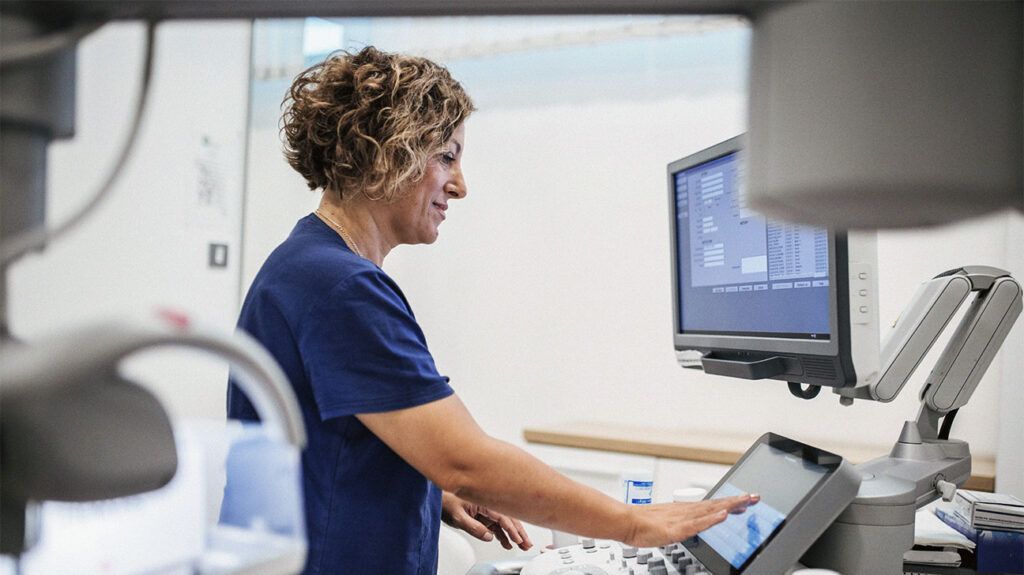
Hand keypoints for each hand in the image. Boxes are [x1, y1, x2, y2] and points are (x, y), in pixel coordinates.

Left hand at [441, 491, 532, 550]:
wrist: (438, 499)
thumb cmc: (446, 502)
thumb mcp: (458, 516)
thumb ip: (473, 527)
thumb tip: (488, 536)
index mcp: (484, 502)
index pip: (503, 517)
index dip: (512, 529)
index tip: (518, 539)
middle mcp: (488, 506)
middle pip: (508, 519)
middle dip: (519, 532)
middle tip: (527, 544)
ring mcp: (485, 512)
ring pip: (504, 523)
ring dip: (513, 534)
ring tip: (522, 545)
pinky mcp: (482, 517)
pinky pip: (496, 526)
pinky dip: (503, 535)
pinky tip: (507, 543)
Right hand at [623, 493, 758, 547]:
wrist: (626, 522)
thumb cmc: (642, 523)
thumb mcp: (668, 523)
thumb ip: (681, 522)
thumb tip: (691, 521)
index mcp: (686, 510)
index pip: (713, 505)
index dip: (730, 502)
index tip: (746, 499)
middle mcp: (687, 511)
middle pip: (716, 505)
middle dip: (737, 501)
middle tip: (755, 497)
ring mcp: (683, 518)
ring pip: (710, 510)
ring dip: (729, 506)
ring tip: (745, 501)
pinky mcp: (677, 528)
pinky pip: (697, 524)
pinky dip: (711, 519)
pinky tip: (722, 516)